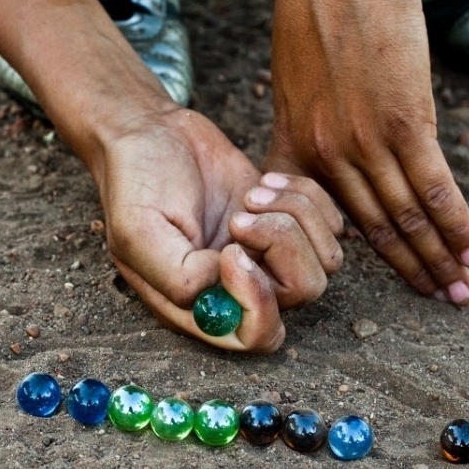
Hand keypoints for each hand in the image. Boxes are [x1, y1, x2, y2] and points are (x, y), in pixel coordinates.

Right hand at [98, 109, 342, 351]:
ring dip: (294, 215)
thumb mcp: (137, 230)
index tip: (232, 251)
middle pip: (302, 292)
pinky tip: (266, 181)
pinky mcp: (289, 221)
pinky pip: (332, 224)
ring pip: (325, 259)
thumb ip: (177, 274)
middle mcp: (242, 288)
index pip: (256, 335)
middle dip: (281, 245)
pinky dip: (307, 196)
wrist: (153, 133)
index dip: (258, 302)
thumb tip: (224, 283)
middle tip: (241, 213)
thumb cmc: (136, 183)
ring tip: (253, 193)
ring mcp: (270, 255)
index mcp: (200, 305)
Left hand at [264, 0, 468, 303]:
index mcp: (299, 151)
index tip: (391, 278)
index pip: (336, 219)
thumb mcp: (290, 88)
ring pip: (406, 216)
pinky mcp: (406, 122)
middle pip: (376, 228)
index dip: (369, 255)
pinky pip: (434, 185)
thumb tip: (322, 164)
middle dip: (412, 270)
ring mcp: (367, 142)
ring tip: (461, 290)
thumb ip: (304, 134)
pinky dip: (456, 222)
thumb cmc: (313, 22)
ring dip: (439, 257)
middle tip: (440, 302)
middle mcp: (330, 157)